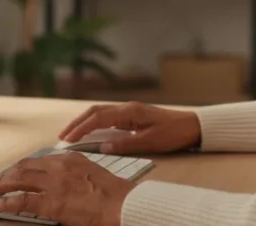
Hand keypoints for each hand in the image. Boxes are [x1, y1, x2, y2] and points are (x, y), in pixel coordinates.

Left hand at [0, 152, 132, 225]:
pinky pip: (21, 201)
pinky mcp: (51, 202)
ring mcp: (54, 184)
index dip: (22, 167)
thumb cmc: (113, 194)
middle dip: (7, 174)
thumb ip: (74, 173)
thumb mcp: (91, 173)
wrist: (122, 203)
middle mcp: (59, 167)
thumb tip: (62, 181)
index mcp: (69, 159)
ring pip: (19, 180)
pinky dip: (5, 202)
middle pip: (25, 167)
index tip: (13, 172)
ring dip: (1, 184)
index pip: (38, 160)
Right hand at [59, 101, 200, 154]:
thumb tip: (103, 146)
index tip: (67, 139)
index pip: (97, 118)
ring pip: (101, 112)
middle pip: (95, 111)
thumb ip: (125, 144)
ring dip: (85, 122)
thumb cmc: (173, 133)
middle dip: (77, 122)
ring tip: (72, 133)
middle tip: (62, 136)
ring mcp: (130, 110)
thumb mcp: (150, 142)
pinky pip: (109, 117)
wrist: (193, 126)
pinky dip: (96, 123)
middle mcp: (127, 107)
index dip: (80, 129)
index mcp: (129, 111)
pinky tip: (92, 132)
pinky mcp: (134, 116)